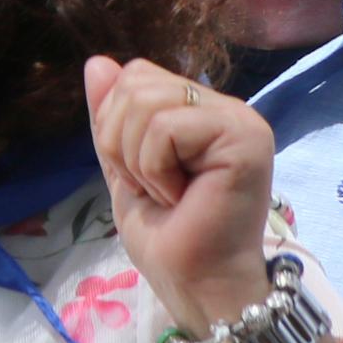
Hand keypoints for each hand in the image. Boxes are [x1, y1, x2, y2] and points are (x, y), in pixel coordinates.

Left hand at [87, 55, 278, 332]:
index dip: (115, 126)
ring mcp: (239, 119)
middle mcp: (224, 106)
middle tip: (155, 186)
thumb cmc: (167, 234)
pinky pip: (165, 128)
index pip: (133, 76)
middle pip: (135, 83)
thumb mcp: (122, 165)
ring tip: (171, 192)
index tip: (141, 173)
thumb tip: (98, 62)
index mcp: (198, 110)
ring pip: (145, 103)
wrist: (195, 281)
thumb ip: (110, 115)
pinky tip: (183, 196)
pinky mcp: (245, 136)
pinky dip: (156, 169)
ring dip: (139, 160)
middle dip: (121, 143)